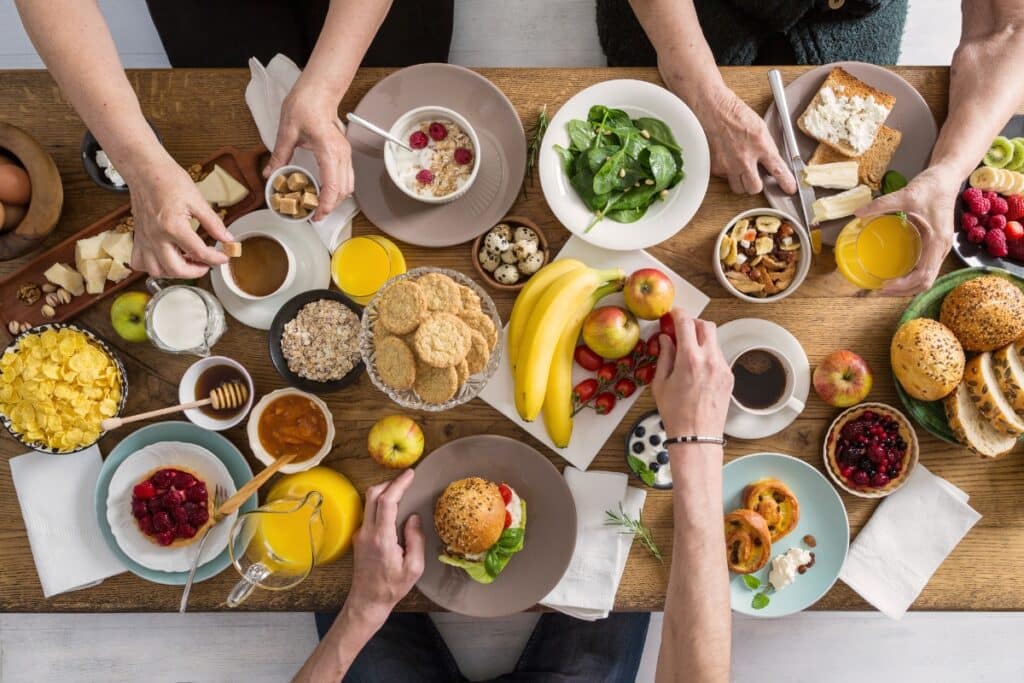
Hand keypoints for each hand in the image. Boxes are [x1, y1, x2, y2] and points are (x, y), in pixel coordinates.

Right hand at [127, 161, 231, 277]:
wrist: (145, 170)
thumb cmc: (168, 180)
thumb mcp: (197, 199)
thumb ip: (213, 222)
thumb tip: (227, 238)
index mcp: (172, 226)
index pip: (199, 252)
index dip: (216, 259)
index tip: (224, 257)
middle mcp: (156, 236)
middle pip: (175, 268)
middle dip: (195, 271)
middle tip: (206, 265)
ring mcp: (144, 239)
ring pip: (156, 270)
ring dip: (174, 272)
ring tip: (188, 262)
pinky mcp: (138, 237)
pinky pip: (140, 262)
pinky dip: (153, 266)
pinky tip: (166, 259)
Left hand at [265, 87, 352, 220]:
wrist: (319, 91)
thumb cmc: (305, 105)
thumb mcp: (287, 131)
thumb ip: (279, 156)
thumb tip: (269, 175)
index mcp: (328, 150)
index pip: (333, 186)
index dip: (325, 205)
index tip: (315, 216)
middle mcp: (342, 154)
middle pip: (343, 191)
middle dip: (330, 206)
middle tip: (314, 215)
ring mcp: (346, 154)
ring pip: (348, 186)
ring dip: (335, 199)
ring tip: (318, 206)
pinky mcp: (345, 153)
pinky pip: (347, 177)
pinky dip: (338, 189)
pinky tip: (324, 191)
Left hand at [345, 469, 423, 627]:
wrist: (367, 601)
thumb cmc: (392, 588)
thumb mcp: (414, 568)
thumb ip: (415, 539)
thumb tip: (413, 518)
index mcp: (382, 538)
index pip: (387, 502)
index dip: (398, 484)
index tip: (410, 474)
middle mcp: (367, 532)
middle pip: (373, 495)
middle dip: (390, 482)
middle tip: (406, 479)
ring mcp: (360, 534)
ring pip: (368, 501)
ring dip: (384, 491)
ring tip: (401, 489)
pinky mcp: (359, 537)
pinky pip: (369, 512)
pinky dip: (380, 503)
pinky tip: (392, 507)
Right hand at [652, 308, 733, 437]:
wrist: (697, 436)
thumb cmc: (676, 414)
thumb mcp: (660, 383)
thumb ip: (664, 356)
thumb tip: (666, 340)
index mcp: (690, 359)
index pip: (686, 323)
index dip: (678, 314)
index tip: (672, 314)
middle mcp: (710, 360)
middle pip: (706, 325)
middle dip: (693, 323)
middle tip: (681, 330)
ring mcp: (723, 368)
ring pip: (714, 341)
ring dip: (701, 340)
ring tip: (687, 354)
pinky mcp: (729, 377)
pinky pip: (719, 357)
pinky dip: (708, 355)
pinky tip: (697, 370)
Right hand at [690, 86, 796, 195]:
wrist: (711, 107)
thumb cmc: (733, 112)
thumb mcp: (759, 126)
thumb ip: (766, 146)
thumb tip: (771, 161)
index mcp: (760, 145)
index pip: (778, 170)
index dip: (786, 182)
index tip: (790, 189)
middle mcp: (744, 158)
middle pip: (754, 188)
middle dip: (756, 184)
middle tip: (755, 177)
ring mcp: (728, 164)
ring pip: (738, 188)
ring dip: (741, 181)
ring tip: (739, 168)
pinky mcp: (714, 166)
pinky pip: (723, 178)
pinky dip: (726, 171)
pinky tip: (726, 158)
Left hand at [854, 165, 960, 295]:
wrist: (947, 177)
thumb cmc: (931, 186)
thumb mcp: (906, 194)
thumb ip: (881, 204)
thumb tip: (858, 213)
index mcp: (937, 242)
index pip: (923, 276)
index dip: (904, 286)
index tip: (884, 286)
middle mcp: (941, 249)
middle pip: (925, 282)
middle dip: (903, 291)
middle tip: (879, 290)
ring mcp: (940, 248)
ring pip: (926, 277)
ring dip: (907, 286)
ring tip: (886, 286)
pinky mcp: (936, 244)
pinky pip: (925, 267)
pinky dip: (911, 275)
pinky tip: (896, 273)